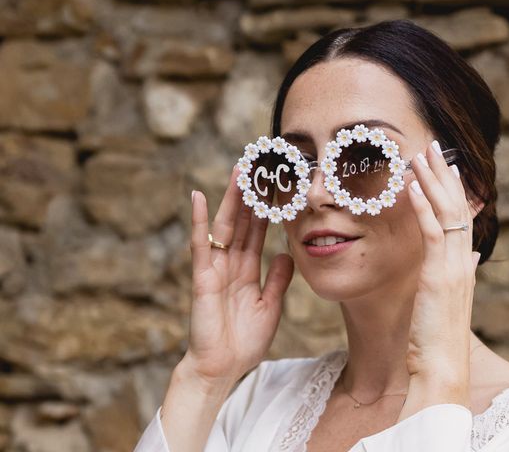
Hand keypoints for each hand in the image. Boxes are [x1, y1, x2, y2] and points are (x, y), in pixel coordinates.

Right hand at [184, 165, 293, 385]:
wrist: (223, 369)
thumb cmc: (244, 341)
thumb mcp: (270, 306)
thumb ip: (278, 280)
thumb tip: (287, 254)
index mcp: (247, 270)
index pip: (257, 232)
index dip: (266, 209)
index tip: (276, 185)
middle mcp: (230, 264)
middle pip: (243, 222)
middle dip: (251, 194)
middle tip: (259, 165)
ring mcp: (215, 268)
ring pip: (225, 226)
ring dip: (231, 198)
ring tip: (239, 170)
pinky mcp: (203, 278)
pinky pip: (200, 245)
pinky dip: (197, 221)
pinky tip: (197, 197)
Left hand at [405, 140, 480, 386]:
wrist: (442, 367)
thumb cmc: (439, 338)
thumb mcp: (450, 300)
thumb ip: (459, 274)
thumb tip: (469, 255)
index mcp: (463, 265)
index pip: (462, 218)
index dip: (456, 190)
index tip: (448, 167)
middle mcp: (462, 261)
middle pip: (458, 207)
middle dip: (446, 175)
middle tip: (435, 147)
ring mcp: (453, 267)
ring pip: (448, 213)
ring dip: (434, 182)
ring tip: (422, 155)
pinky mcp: (438, 275)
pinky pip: (432, 232)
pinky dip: (423, 206)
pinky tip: (412, 186)